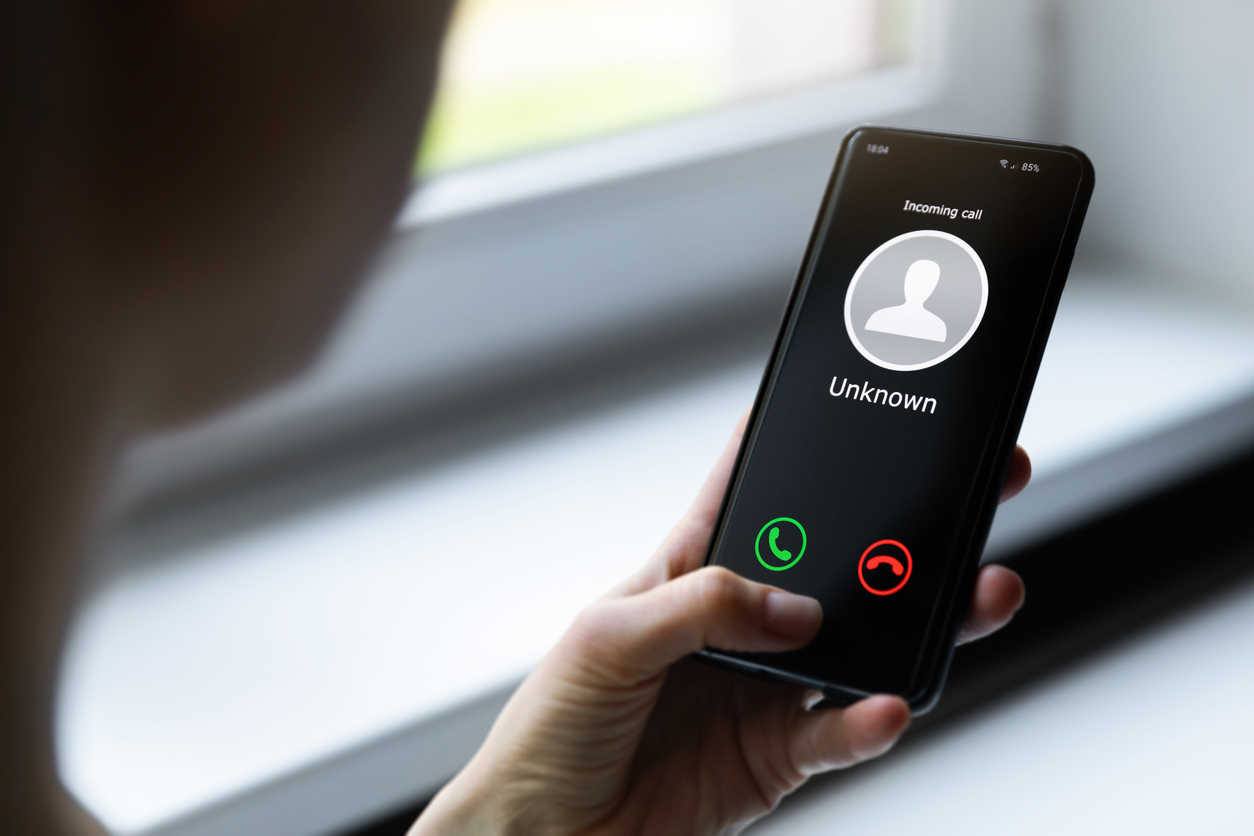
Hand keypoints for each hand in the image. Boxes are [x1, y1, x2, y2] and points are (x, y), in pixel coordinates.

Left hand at [413, 415, 1029, 834]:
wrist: (548, 834)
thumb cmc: (552, 726)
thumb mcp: (605, 641)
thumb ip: (700, 609)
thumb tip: (791, 607)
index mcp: (690, 569)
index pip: (753, 489)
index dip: (799, 443)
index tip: (862, 402)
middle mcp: (739, 620)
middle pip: (836, 563)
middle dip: (903, 530)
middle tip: (969, 495)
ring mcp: (766, 686)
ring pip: (863, 642)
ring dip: (921, 621)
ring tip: (974, 596)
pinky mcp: (779, 753)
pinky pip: (841, 731)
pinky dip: (872, 720)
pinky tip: (888, 703)